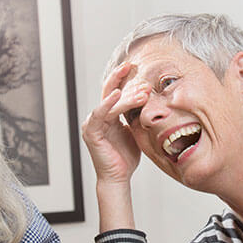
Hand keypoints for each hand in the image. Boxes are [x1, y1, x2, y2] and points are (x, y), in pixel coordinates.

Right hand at [81, 62, 145, 185]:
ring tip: (142, 92)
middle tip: (139, 73)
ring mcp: (93, 123)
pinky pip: (99, 114)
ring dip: (126, 95)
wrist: (119, 176)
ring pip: (110, 103)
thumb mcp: (135, 130)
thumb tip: (150, 100)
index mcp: (108, 115)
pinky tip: (117, 95)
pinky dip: (108, 104)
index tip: (136, 66)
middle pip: (109, 90)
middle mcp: (98, 116)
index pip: (115, 90)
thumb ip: (136, 115)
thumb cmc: (126, 156)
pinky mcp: (92, 132)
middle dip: (123, 79)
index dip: (124, 77)